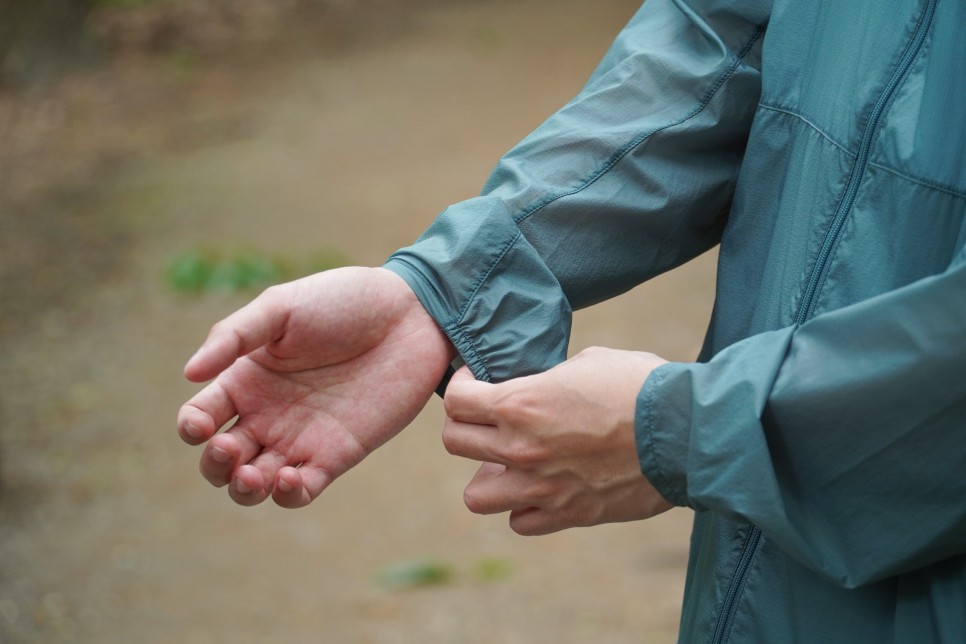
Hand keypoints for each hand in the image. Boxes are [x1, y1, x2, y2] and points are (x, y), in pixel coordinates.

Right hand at [177, 267, 452, 507]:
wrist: (410, 314)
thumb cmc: (344, 300)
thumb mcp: (281, 307)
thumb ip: (234, 336)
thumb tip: (188, 374)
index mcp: (246, 378)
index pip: (201, 415)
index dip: (192, 428)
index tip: (201, 425)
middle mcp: (267, 413)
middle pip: (222, 460)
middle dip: (215, 466)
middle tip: (230, 449)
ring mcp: (301, 437)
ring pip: (255, 483)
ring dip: (243, 490)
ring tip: (253, 475)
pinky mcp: (337, 454)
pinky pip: (302, 490)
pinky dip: (288, 495)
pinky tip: (289, 478)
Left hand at [442, 347, 672, 534]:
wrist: (688, 433)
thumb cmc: (641, 386)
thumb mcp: (588, 362)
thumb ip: (549, 378)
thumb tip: (539, 385)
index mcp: (521, 404)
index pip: (456, 401)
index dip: (463, 385)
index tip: (477, 381)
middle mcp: (520, 449)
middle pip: (455, 443)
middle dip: (466, 426)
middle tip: (490, 419)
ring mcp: (541, 487)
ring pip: (476, 495)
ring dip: (488, 476)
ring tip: (510, 461)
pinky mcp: (569, 514)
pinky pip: (521, 522)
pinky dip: (525, 507)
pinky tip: (544, 487)